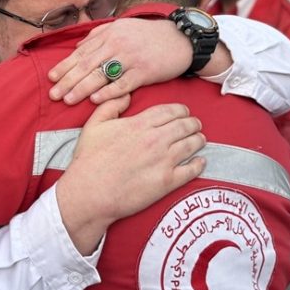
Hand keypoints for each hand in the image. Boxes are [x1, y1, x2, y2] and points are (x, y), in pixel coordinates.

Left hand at [48, 18, 191, 104]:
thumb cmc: (149, 36)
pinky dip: (108, 92)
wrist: (181, 39)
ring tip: (68, 99)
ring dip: (82, 88)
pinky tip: (95, 99)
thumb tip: (77, 47)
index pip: (82, 52)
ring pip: (101, 75)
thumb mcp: (122, 27)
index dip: (65, 66)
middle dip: (68, 80)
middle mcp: (118, 44)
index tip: (51, 77)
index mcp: (110, 34)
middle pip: (87, 65)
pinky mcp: (145, 71)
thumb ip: (98, 36)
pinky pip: (123, 84)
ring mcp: (131, 58)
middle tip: (54, 94)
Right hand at [56, 95, 205, 253]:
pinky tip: (200, 162)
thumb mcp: (93, 125)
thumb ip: (111, 105)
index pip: (170, 111)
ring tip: (199, 140)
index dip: (181, 110)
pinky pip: (192, 170)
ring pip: (192, 144)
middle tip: (195, 125)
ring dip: (199, 140)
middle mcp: (155, 140)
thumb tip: (127, 96)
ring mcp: (163, 161)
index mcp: (139, 124)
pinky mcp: (167, 182)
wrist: (89, 193)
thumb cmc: (88, 160)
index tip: (184, 113)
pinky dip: (199, 164)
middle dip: (193, 123)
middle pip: (185, 125)